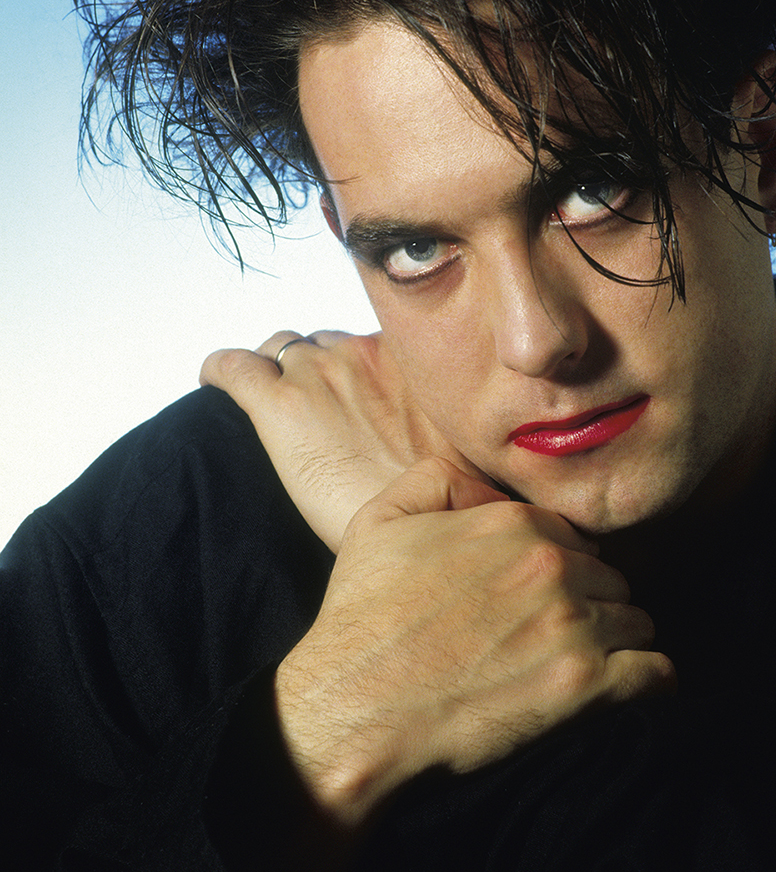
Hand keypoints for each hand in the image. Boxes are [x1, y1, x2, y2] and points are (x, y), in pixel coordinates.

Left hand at [201, 331, 491, 549]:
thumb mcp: (468, 439)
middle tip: (319, 411)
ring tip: (275, 404)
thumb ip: (449, 413)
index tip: (356, 394)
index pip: (363, 340)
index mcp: (405, 356)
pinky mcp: (278, 406)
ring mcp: (316, 375)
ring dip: (276, 370)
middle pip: (321, 343)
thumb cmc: (451, 499)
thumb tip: (450, 428)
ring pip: (279, 348)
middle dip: (316, 367)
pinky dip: (218, 369)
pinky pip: (232, 367)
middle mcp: (359, 352)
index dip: (354, 366)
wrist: (421, 531)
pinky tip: (211, 379)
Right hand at [274, 458, 675, 827]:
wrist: (353, 706)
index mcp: (512, 524)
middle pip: (611, 577)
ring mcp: (573, 627)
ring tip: (576, 664)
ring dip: (616, 641)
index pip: (575, 537)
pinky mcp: (586, 689)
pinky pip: (657, 674)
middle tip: (552, 635)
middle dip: (591, 601)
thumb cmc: (363, 617)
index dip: (560, 565)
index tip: (539, 595)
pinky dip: (645, 680)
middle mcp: (552, 568)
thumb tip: (497, 494)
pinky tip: (618, 688)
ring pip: (637, 621)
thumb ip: (441, 478)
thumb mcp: (380, 519)